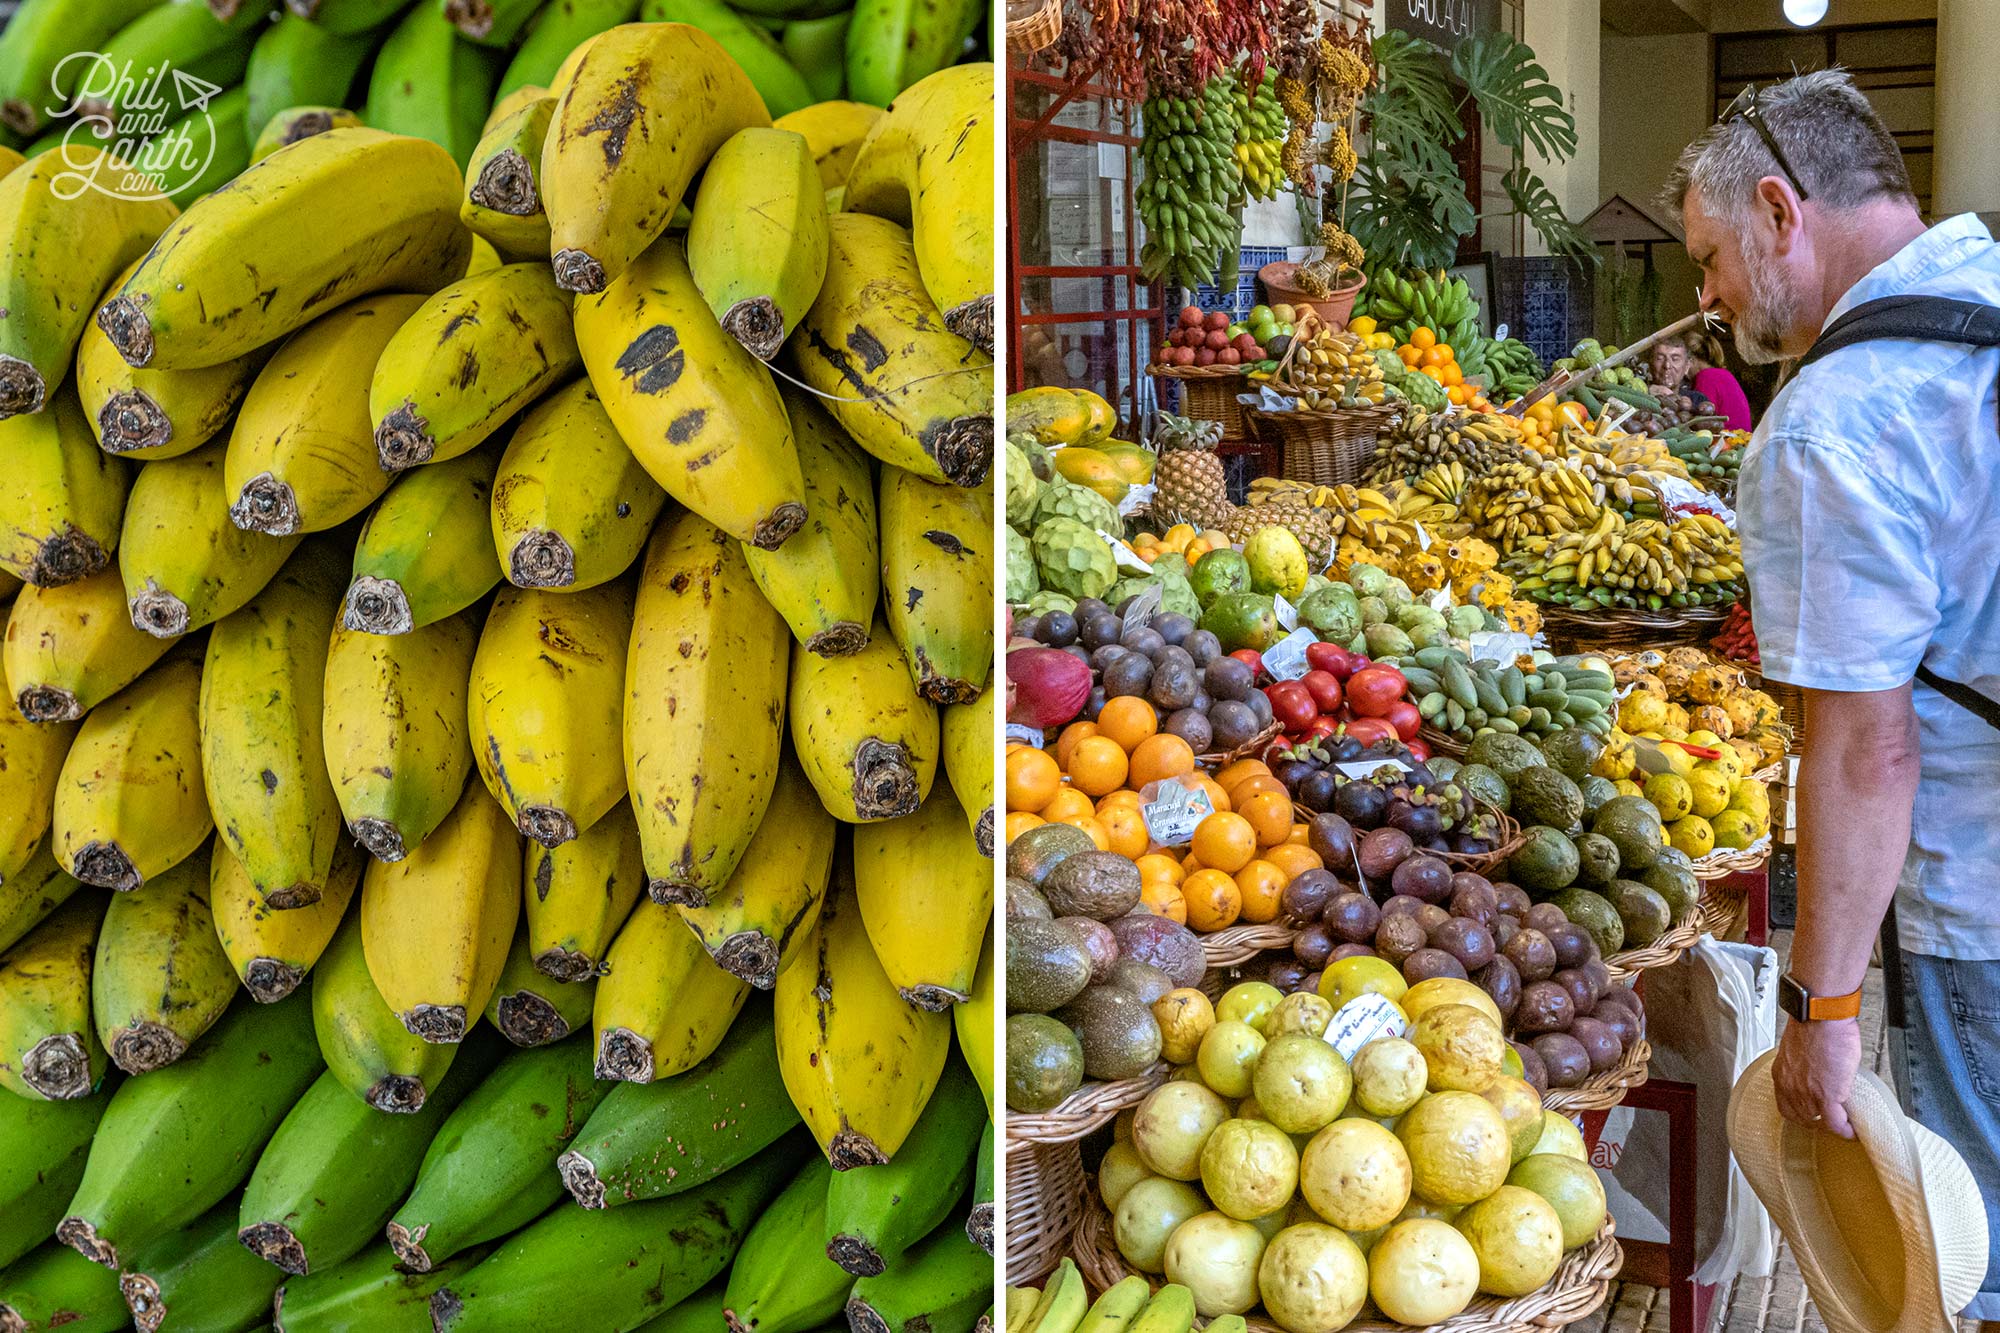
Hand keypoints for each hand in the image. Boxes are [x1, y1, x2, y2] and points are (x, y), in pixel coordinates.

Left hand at [1772, 1016, 1860, 1137]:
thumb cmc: (1814, 1024)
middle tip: (1829, 1120)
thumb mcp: (1799, 1049)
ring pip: (1818, 1123)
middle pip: (1800, 1117)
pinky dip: (1846, 1130)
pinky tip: (1853, 1130)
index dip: (1800, 1113)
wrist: (1820, 1017)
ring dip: (1832, 1125)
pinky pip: (1836, 1123)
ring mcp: (1806, 1094)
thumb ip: (1803, 1065)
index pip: (1785, 1105)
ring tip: (1844, 1123)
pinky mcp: (1826, 1097)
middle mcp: (1790, 1087)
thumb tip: (1817, 1069)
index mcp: (1782, 1074)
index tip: (1812, 1114)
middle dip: (1815, 1122)